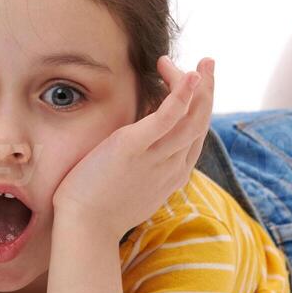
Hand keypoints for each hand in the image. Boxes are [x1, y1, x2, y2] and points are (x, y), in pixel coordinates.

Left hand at [52, 54, 215, 240]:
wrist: (84, 229)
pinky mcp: (133, 148)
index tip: (191, 86)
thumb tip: (139, 145)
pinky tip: (189, 76)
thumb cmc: (99, 211)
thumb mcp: (132, 187)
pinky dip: (181, 95)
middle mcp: (171, 166)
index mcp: (172, 175)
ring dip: (200, 86)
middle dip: (208, 91)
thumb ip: (143, 166)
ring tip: (203, 63)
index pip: (195, 136)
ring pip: (191, 118)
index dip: (198, 108)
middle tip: (207, 64)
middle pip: (199, 123)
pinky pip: (167, 119)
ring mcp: (156, 158)